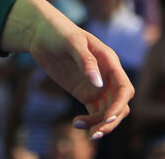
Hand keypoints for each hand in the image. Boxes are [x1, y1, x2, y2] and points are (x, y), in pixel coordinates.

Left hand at [0, 0, 133, 140]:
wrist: (40, 33)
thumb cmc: (58, 32)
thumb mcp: (72, 42)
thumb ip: (86, 61)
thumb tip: (99, 84)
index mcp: (109, 62)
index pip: (124, 88)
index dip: (120, 105)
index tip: (108, 118)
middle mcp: (107, 76)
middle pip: (120, 105)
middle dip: (111, 121)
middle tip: (94, 133)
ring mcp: (96, 86)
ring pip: (107, 112)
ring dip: (100, 124)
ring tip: (84, 131)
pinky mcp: (84, 93)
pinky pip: (94, 112)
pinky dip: (89, 121)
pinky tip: (76, 124)